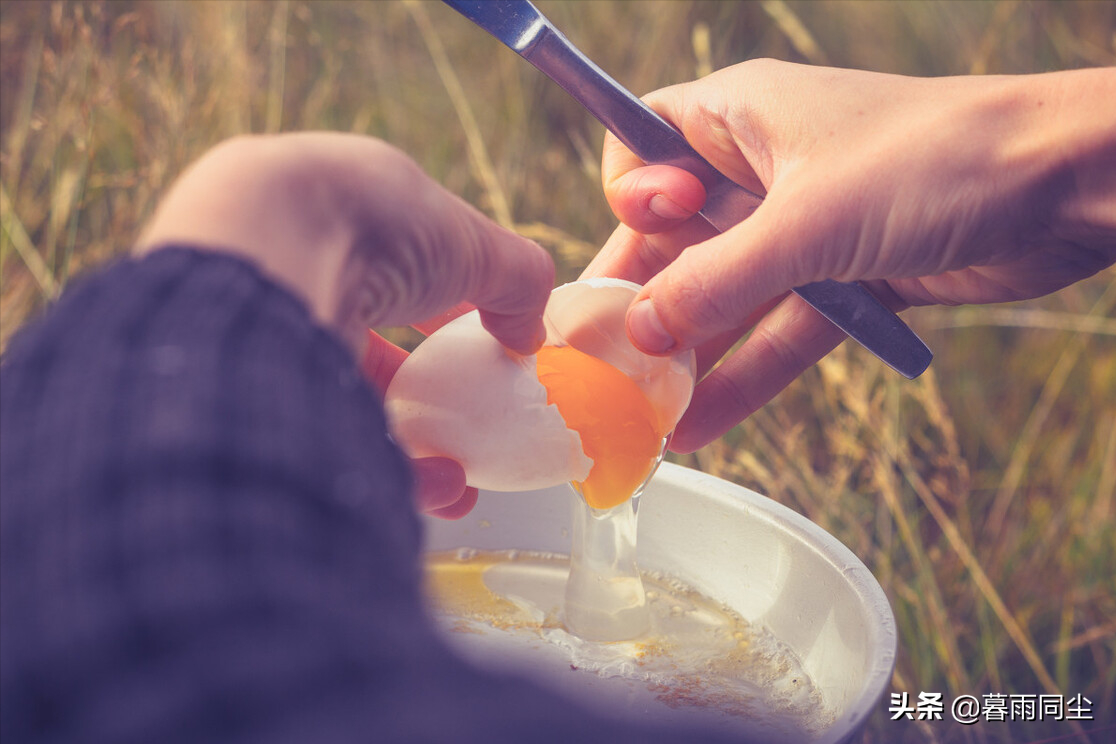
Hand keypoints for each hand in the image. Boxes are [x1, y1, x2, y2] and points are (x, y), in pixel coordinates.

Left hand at [137, 132, 554, 517]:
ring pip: (345, 398)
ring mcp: (269, 330)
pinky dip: (383, 466)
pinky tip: (434, 487)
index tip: (486, 349)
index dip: (450, 307)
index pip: (403, 266)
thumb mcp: (471, 241)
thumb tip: (532, 336)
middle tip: (471, 432)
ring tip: (460, 484)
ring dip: (413, 445)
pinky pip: (326, 438)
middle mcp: (298, 268)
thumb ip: (517, 281)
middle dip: (428, 396)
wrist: (259, 254)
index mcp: (343, 214)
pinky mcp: (254, 394)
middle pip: (372, 342)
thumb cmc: (372, 223)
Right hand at [584, 60, 1115, 451]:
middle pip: (677, 236)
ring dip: (692, 352)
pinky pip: (779, 329)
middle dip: (646, 297)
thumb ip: (717, 280)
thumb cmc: (934, 162)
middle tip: (608, 362)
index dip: (632, 192)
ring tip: (647, 414)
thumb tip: (640, 329)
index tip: (651, 231)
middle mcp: (764, 169)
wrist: (1065, 188)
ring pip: (727, 294)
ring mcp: (805, 227)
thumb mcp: (807, 222)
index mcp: (743, 118)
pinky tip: (704, 423)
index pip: (645, 143)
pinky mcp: (845, 277)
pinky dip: (746, 373)